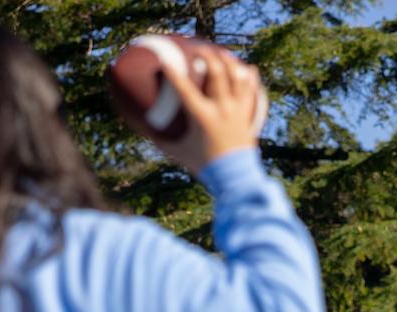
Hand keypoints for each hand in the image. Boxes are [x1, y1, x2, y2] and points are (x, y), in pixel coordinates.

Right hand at [150, 48, 260, 174]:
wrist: (235, 177)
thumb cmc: (205, 166)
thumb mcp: (181, 152)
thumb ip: (162, 140)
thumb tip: (144, 128)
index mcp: (203, 117)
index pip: (185, 89)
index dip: (173, 73)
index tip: (165, 62)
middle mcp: (222, 109)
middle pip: (217, 72)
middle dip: (206, 54)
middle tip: (198, 49)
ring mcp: (238, 110)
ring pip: (237, 75)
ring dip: (229, 61)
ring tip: (221, 54)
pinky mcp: (249, 114)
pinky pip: (252, 89)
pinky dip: (249, 77)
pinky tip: (245, 70)